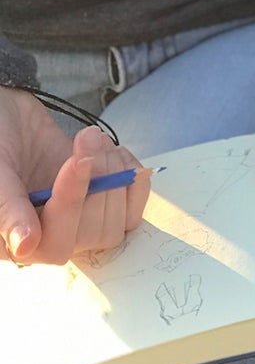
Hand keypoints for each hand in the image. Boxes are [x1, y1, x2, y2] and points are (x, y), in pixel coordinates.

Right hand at [0, 92, 150, 265]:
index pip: (55, 243)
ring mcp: (78, 224)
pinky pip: (132, 211)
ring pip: (117, 224)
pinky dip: (134, 181)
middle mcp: (48, 239)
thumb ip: (9, 207)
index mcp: (15, 241)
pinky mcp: (101, 208)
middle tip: (88, 138)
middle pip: (93, 234)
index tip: (78, 160)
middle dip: (98, 181)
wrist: (10, 117)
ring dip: (116, 176)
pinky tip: (116, 153)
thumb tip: (24, 246)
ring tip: (94, 138)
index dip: (72, 203)